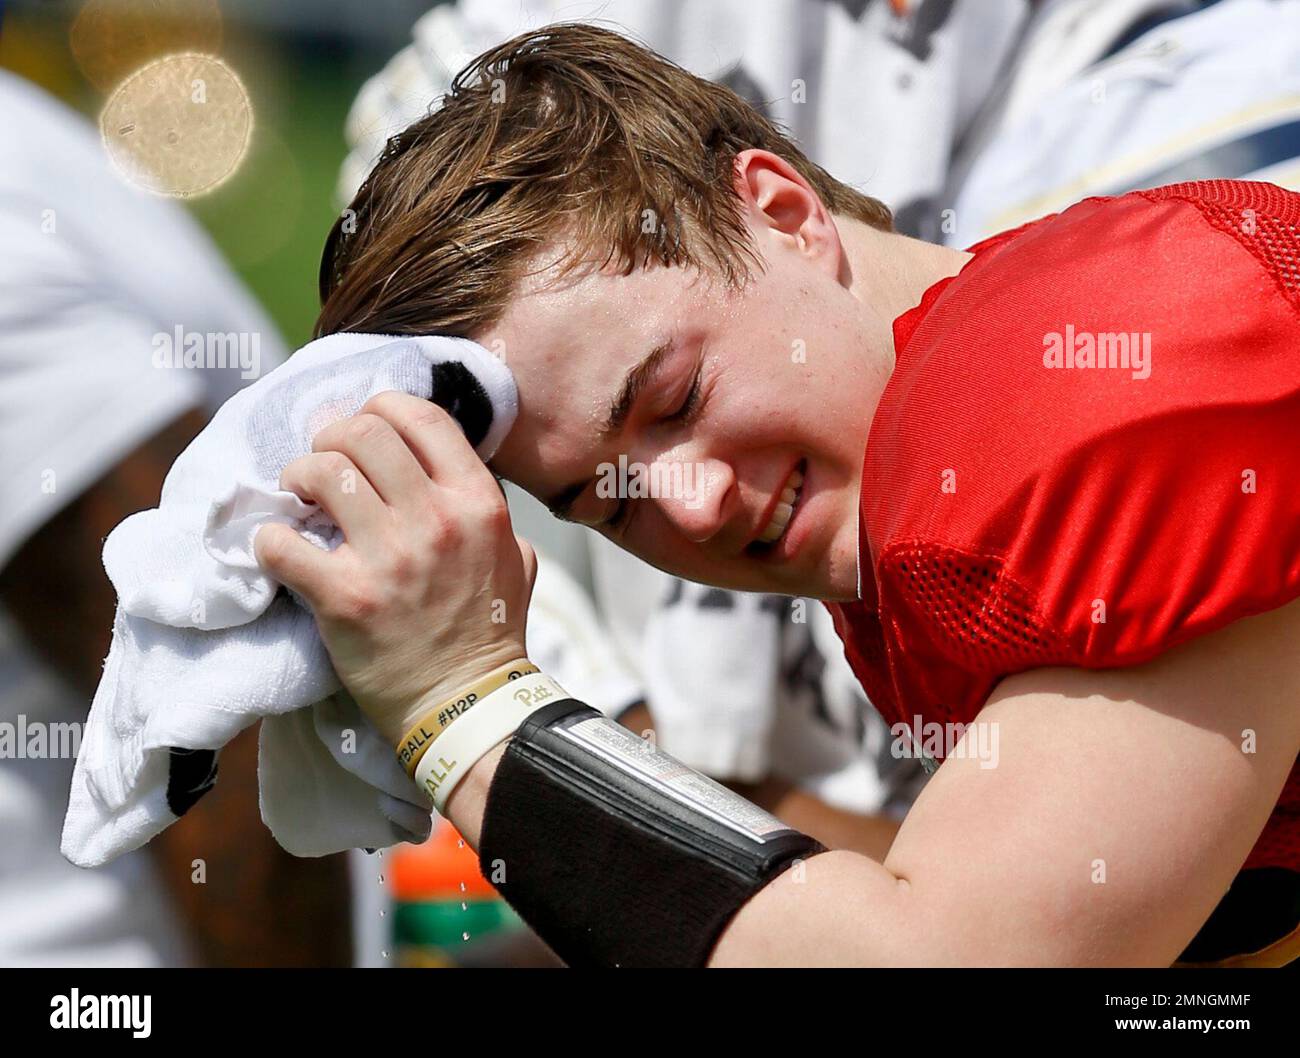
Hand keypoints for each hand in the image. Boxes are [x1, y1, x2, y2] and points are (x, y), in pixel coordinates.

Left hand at [254, 391, 536, 744]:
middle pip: (364, 432)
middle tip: (323, 464)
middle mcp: (435, 520)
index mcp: (477, 502)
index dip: (381, 408)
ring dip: (299, 478)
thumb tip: (450, 473)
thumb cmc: (487, 630)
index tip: (363, 428)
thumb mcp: (514, 555)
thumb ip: (487, 509)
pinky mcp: (344, 597)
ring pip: (322, 473)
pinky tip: (279, 550)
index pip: (421, 416)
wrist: (464, 704)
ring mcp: (389, 558)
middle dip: (332, 438)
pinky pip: (283, 542)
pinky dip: (270, 541)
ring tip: (299, 498)